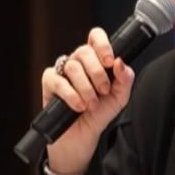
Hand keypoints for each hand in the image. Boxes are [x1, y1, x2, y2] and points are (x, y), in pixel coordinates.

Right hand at [41, 27, 134, 174]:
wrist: (82, 137)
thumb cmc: (99, 114)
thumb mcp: (119, 98)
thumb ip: (125, 79)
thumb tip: (120, 62)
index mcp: (95, 60)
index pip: (95, 36)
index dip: (102, 44)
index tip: (110, 62)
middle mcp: (78, 62)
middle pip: (84, 51)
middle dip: (97, 73)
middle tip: (103, 91)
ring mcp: (62, 71)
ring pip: (73, 67)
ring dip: (86, 88)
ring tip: (91, 104)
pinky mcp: (49, 83)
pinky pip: (57, 80)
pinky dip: (70, 95)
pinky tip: (78, 106)